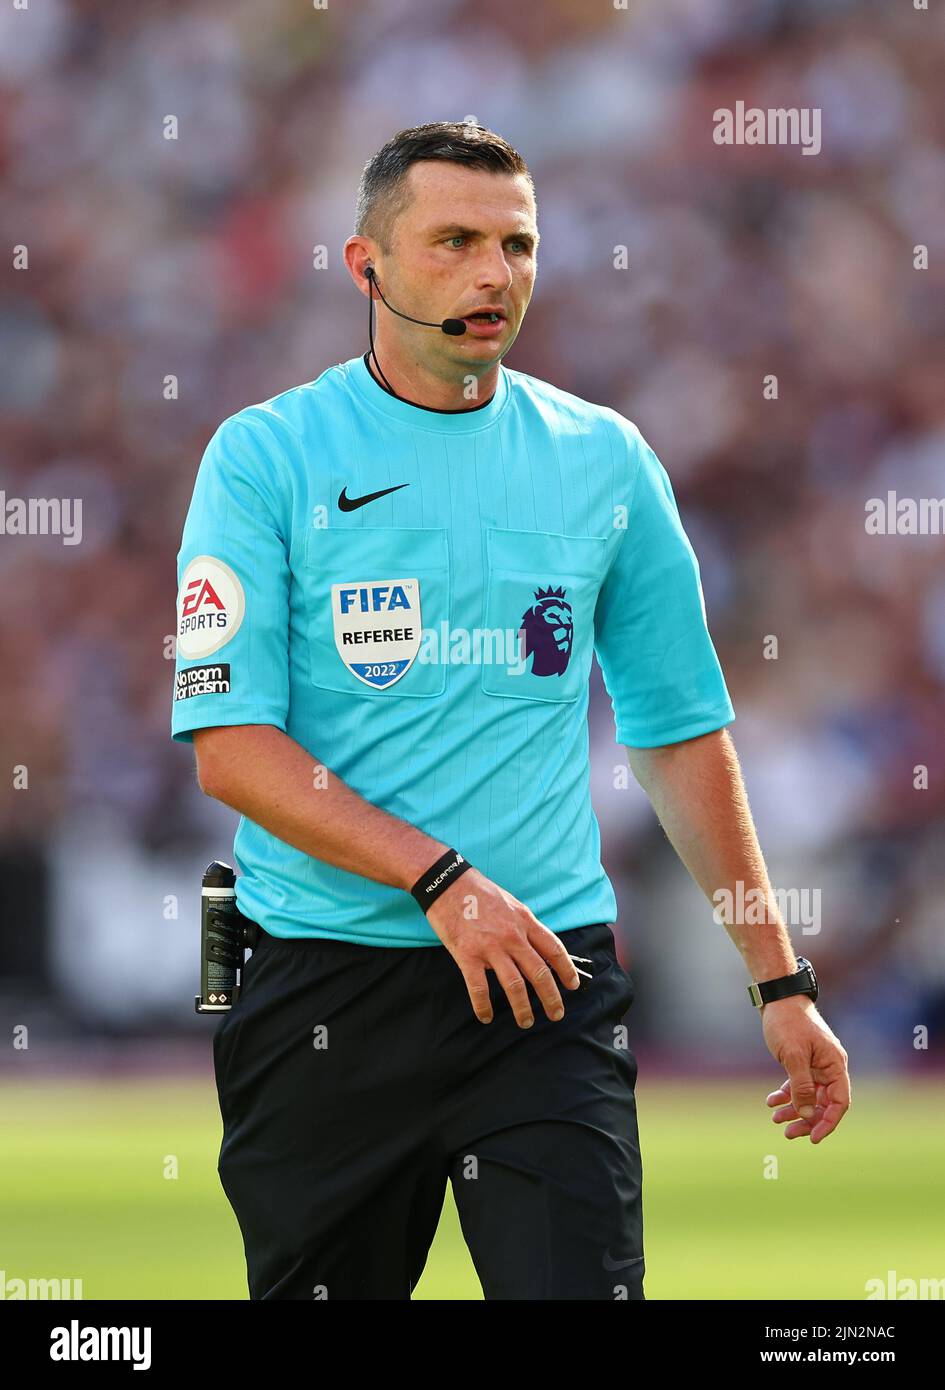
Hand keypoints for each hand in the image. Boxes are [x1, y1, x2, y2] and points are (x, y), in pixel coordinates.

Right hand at [424, 866, 581, 1026]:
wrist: (446, 882)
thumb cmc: (478, 892)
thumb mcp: (510, 903)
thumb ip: (523, 926)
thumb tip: (536, 948)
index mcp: (525, 921)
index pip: (554, 950)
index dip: (567, 970)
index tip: (573, 985)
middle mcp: (512, 936)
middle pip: (539, 972)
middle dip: (551, 997)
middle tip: (556, 1014)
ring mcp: (490, 946)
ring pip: (514, 985)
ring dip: (522, 1008)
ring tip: (526, 1021)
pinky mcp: (467, 955)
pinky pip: (479, 988)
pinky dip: (483, 1006)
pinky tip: (485, 1017)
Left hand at [761, 996, 850, 1142]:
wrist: (777, 998)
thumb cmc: (788, 1023)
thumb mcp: (794, 1056)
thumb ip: (801, 1086)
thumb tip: (806, 1115)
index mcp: (835, 1065)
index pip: (839, 1102)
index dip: (828, 1122)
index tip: (813, 1138)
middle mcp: (829, 1067)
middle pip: (824, 1103)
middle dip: (807, 1120)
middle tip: (788, 1133)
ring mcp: (816, 1065)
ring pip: (809, 1096)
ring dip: (794, 1110)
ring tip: (775, 1119)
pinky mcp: (803, 1062)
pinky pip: (798, 1085)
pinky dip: (786, 1095)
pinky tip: (771, 1102)